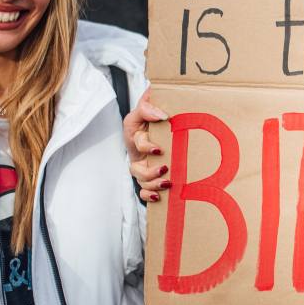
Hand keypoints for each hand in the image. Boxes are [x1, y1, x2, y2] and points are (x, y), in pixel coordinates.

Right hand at [123, 87, 169, 202]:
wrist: (160, 124)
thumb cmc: (148, 119)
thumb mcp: (143, 110)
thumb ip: (147, 107)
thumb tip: (162, 115)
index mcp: (136, 138)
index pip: (138, 143)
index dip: (146, 148)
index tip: (158, 149)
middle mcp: (138, 155)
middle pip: (137, 170)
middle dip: (149, 172)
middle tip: (164, 168)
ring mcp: (144, 168)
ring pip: (142, 182)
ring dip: (153, 184)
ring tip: (167, 182)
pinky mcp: (150, 177)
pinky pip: (144, 191)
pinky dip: (149, 196)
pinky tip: (158, 197)